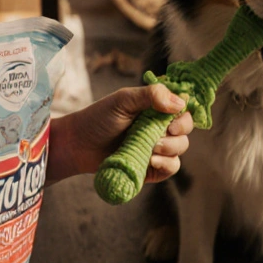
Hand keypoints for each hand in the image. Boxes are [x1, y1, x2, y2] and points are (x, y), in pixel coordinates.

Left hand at [47, 85, 193, 182]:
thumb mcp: (123, 100)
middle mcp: (158, 126)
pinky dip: (167, 164)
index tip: (172, 119)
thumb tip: (181, 103)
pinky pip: (172, 168)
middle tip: (159, 134)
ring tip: (150, 148)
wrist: (78, 146)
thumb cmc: (98, 119)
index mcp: (155, 107)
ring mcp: (156, 147)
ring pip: (180, 148)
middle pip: (185, 129)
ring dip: (170, 148)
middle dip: (177, 132)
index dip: (183, 113)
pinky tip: (151, 161)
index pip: (182, 107)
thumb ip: (151, 95)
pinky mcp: (151, 167)